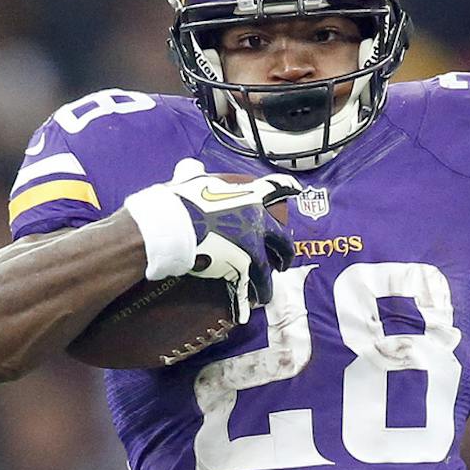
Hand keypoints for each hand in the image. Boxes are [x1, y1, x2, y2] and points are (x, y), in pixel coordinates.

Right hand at [125, 159, 300, 322]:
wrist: (173, 224)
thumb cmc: (179, 200)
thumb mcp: (189, 180)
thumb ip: (196, 174)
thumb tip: (193, 166)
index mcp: (246, 195)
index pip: (271, 188)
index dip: (285, 187)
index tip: (296, 189)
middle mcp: (256, 218)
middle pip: (280, 236)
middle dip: (285, 250)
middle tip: (284, 260)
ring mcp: (253, 243)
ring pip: (268, 266)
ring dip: (268, 281)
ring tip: (266, 292)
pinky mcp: (244, 264)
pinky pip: (254, 283)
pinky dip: (255, 293)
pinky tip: (254, 303)